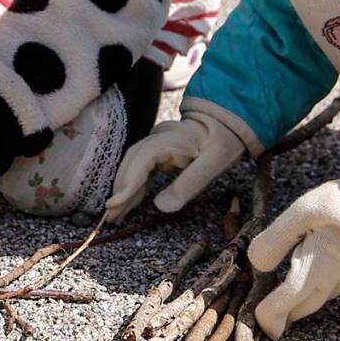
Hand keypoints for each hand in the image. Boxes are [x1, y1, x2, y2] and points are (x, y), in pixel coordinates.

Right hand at [106, 111, 245, 221]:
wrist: (229, 123)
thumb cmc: (224, 141)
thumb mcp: (214, 164)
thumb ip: (188, 184)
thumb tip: (160, 207)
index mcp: (169, 140)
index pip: (140, 162)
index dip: (126, 184)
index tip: (114, 205)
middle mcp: (157, 139)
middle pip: (131, 164)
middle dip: (120, 191)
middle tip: (110, 217)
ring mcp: (156, 144)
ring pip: (133, 167)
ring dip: (124, 190)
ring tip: (115, 215)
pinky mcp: (159, 152)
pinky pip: (142, 169)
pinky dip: (135, 186)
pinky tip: (130, 202)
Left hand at [246, 174, 339, 337]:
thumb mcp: (300, 213)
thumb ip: (275, 240)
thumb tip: (257, 264)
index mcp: (320, 263)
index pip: (288, 300)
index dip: (270, 315)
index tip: (259, 319)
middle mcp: (337, 277)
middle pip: (303, 307)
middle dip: (283, 310)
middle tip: (267, 311)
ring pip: (318, 297)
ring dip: (301, 295)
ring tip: (285, 282)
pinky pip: (333, 287)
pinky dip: (318, 284)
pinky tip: (313, 265)